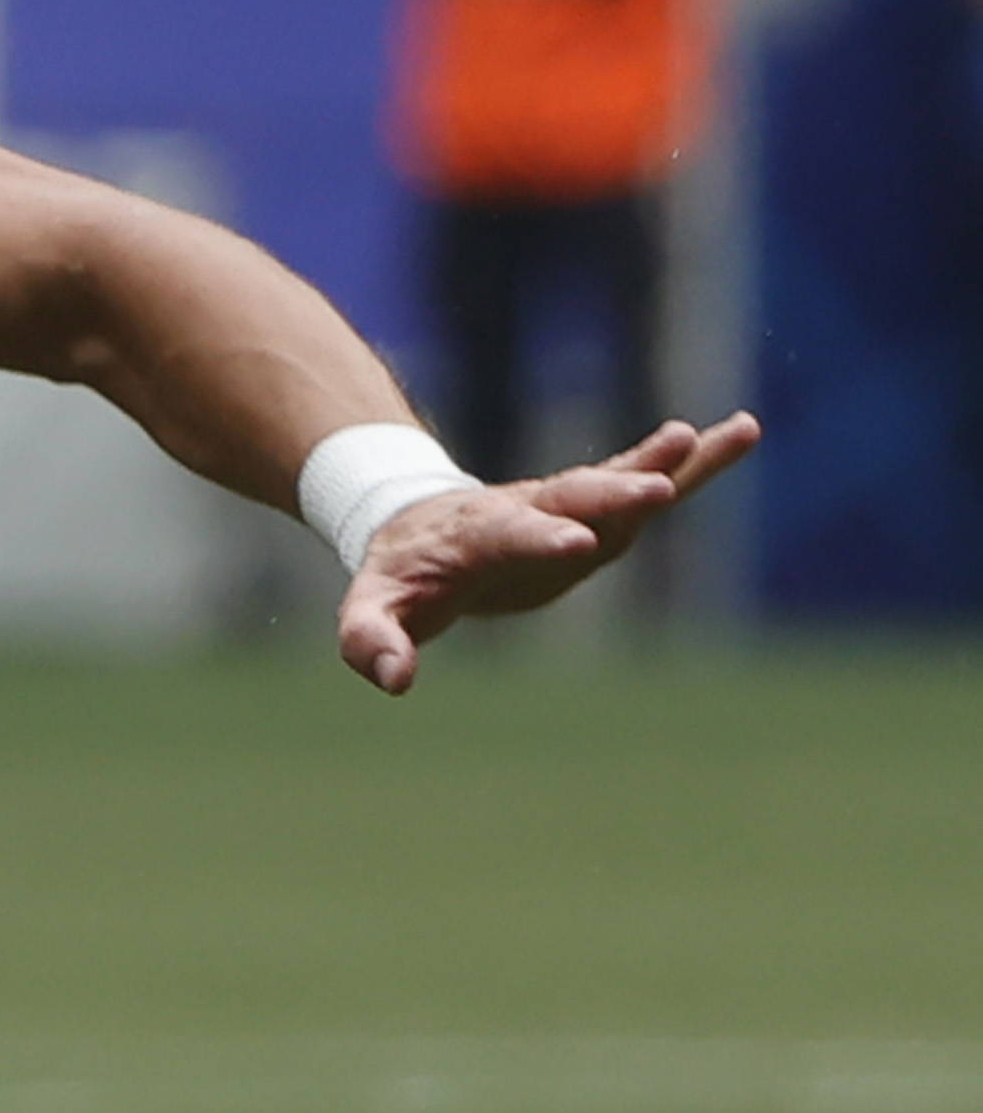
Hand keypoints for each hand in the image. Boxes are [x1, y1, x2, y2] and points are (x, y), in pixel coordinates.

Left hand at [339, 415, 753, 690]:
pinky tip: (741, 432)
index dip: (540, 538)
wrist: (416, 524)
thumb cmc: (400, 575)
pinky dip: (695, 461)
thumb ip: (371, 639)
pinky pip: (651, 479)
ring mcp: (566, 504)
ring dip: (659, 463)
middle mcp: (528, 509)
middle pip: (572, 499)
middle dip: (611, 496)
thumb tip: (395, 681)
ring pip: (616, 480)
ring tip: (700, 436)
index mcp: (476, 536)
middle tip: (656, 489)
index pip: (510, 535)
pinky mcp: (598, 505)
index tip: (576, 542)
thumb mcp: (372, 608)